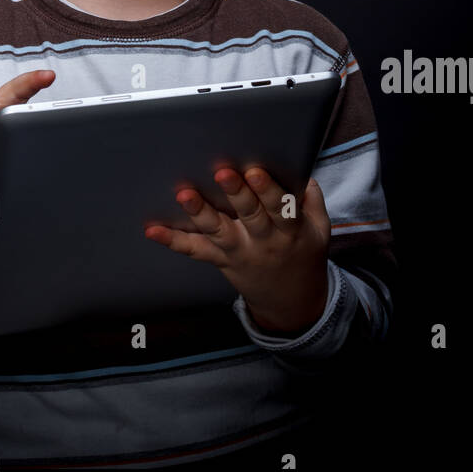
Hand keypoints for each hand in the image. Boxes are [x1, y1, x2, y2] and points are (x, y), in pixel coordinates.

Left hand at [144, 166, 330, 334]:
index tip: (256, 171)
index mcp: (291, 231)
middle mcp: (264, 242)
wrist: (291, 301)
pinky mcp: (220, 260)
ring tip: (184, 195)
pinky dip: (173, 240)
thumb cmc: (303, 252)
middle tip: (222, 173)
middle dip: (236, 194)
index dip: (269, 191)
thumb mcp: (319, 229)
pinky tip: (153, 229)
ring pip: (219, 232)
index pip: (281, 209)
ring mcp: (240, 252)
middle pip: (250, 216)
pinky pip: (196, 250)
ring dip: (200, 213)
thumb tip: (301, 170)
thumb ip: (311, 200)